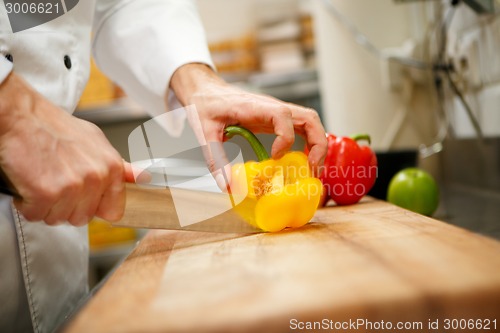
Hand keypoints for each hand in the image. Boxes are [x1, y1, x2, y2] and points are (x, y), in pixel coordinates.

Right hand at [0, 73, 130, 225]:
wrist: (23, 116)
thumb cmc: (56, 128)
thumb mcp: (97, 141)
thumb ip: (120, 165)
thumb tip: (144, 178)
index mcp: (111, 167)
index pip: (113, 211)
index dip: (94, 207)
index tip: (83, 199)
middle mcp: (96, 177)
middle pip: (82, 218)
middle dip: (65, 206)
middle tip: (55, 183)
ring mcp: (72, 186)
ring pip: (58, 218)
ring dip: (45, 206)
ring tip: (42, 180)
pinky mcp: (46, 193)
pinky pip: (36, 215)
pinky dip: (27, 204)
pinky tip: (29, 183)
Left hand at [169, 64, 326, 186]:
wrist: (207, 91)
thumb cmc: (206, 105)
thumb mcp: (204, 131)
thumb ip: (215, 157)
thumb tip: (226, 185)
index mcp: (255, 106)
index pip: (283, 115)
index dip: (285, 137)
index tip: (275, 156)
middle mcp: (272, 107)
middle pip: (309, 117)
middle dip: (317, 143)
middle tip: (311, 168)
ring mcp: (277, 112)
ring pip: (310, 122)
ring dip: (318, 144)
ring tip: (313, 168)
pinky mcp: (277, 119)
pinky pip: (302, 128)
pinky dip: (310, 143)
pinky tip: (304, 161)